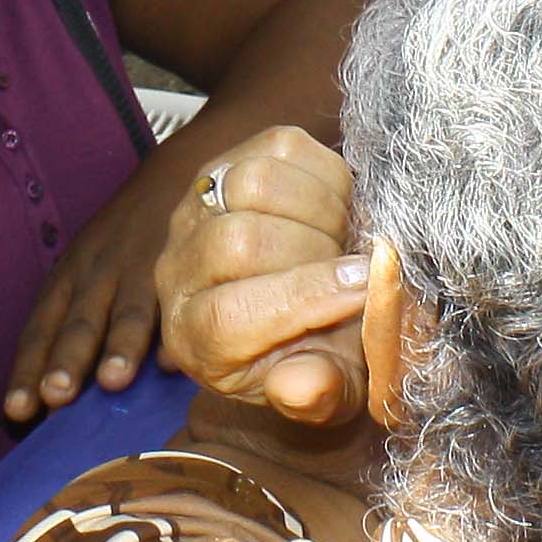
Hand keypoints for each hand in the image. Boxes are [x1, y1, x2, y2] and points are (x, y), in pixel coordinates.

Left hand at [3, 198, 166, 423]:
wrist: (176, 174)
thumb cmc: (124, 240)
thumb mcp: (88, 270)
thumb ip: (73, 322)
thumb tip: (56, 399)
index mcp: (68, 278)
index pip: (41, 328)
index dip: (28, 369)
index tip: (17, 412)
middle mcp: (98, 272)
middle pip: (78, 320)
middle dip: (66, 359)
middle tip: (55, 397)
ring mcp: (141, 264)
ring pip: (128, 309)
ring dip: (119, 346)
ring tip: (113, 382)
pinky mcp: (183, 259)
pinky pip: (178, 299)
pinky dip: (177, 330)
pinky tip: (175, 362)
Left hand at [154, 126, 369, 423]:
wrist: (310, 299)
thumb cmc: (319, 351)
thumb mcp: (329, 390)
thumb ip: (318, 394)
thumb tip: (303, 384)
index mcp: (195, 338)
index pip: (229, 315)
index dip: (303, 296)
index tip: (361, 288)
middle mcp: (180, 270)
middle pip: (238, 241)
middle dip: (316, 251)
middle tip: (355, 267)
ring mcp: (198, 208)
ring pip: (253, 183)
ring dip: (320, 207)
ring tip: (343, 237)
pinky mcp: (229, 161)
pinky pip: (279, 147)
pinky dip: (325, 174)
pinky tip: (336, 208)